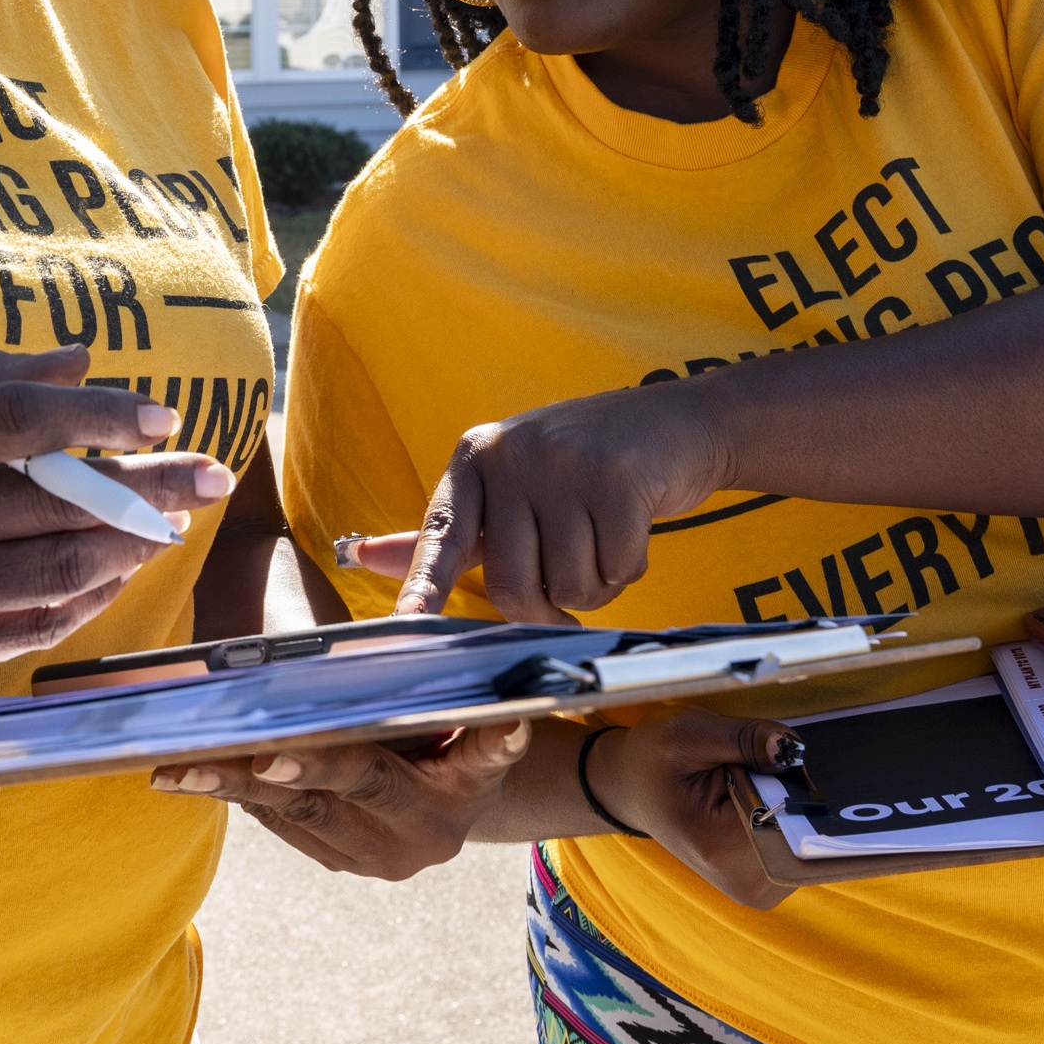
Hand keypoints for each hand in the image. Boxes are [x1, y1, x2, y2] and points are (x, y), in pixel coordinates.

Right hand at [0, 345, 229, 687]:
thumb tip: (82, 358)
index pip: (10, 421)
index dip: (95, 415)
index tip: (161, 416)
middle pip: (51, 504)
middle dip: (148, 489)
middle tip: (210, 475)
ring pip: (52, 572)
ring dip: (126, 547)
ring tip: (168, 524)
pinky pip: (27, 627)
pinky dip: (83, 598)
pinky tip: (112, 571)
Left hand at [147, 719, 533, 879]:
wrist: (475, 790)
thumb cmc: (475, 731)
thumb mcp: (487, 731)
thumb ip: (488, 732)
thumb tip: (509, 722)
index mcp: (446, 804)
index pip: (375, 777)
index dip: (325, 765)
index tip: (273, 755)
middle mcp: (408, 842)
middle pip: (320, 799)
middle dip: (254, 777)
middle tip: (195, 762)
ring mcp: (369, 858)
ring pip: (290, 815)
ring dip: (228, 788)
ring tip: (172, 765)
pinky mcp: (339, 859)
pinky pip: (283, 824)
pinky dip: (241, 794)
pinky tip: (194, 772)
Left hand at [393, 382, 728, 620]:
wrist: (678, 423)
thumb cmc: (584, 467)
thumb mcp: (510, 487)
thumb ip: (449, 532)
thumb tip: (366, 556)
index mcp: (476, 458)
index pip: (442, 532)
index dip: (425, 581)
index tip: (408, 619)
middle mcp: (513, 454)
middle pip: (512, 583)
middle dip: (545, 608)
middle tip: (571, 587)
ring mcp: (565, 462)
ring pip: (568, 586)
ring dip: (596, 587)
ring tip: (606, 539)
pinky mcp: (619, 476)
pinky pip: (617, 569)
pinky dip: (630, 568)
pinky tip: (635, 529)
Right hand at [589, 711, 803, 910]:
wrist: (631, 785)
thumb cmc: (653, 759)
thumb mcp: (686, 732)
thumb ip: (744, 737)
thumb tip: (791, 748)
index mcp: (724, 850)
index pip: (797, 822)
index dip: (798, 784)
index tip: (780, 761)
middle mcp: (748, 883)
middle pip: (808, 831)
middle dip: (795, 791)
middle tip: (760, 763)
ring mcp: (760, 888)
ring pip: (808, 837)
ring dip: (792, 801)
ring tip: (753, 779)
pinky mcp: (766, 879)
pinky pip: (799, 843)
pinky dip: (789, 814)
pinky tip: (761, 794)